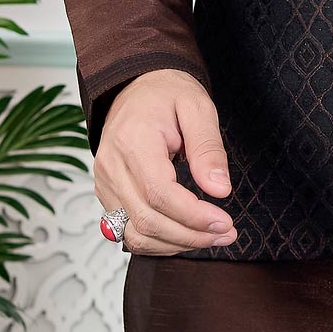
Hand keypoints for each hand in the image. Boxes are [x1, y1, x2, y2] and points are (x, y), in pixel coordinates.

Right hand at [94, 69, 235, 254]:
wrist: (137, 87)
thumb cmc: (167, 94)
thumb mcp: (198, 109)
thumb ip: (209, 149)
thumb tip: (219, 190)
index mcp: (132, 141)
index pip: (159, 194)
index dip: (193, 216)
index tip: (225, 222)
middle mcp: (112, 166)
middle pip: (147, 220)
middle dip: (191, 236)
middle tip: (226, 234)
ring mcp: (106, 183)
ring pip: (136, 234)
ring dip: (176, 244)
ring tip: (211, 237)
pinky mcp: (108, 194)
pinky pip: (129, 231)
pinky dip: (159, 241)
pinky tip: (186, 235)